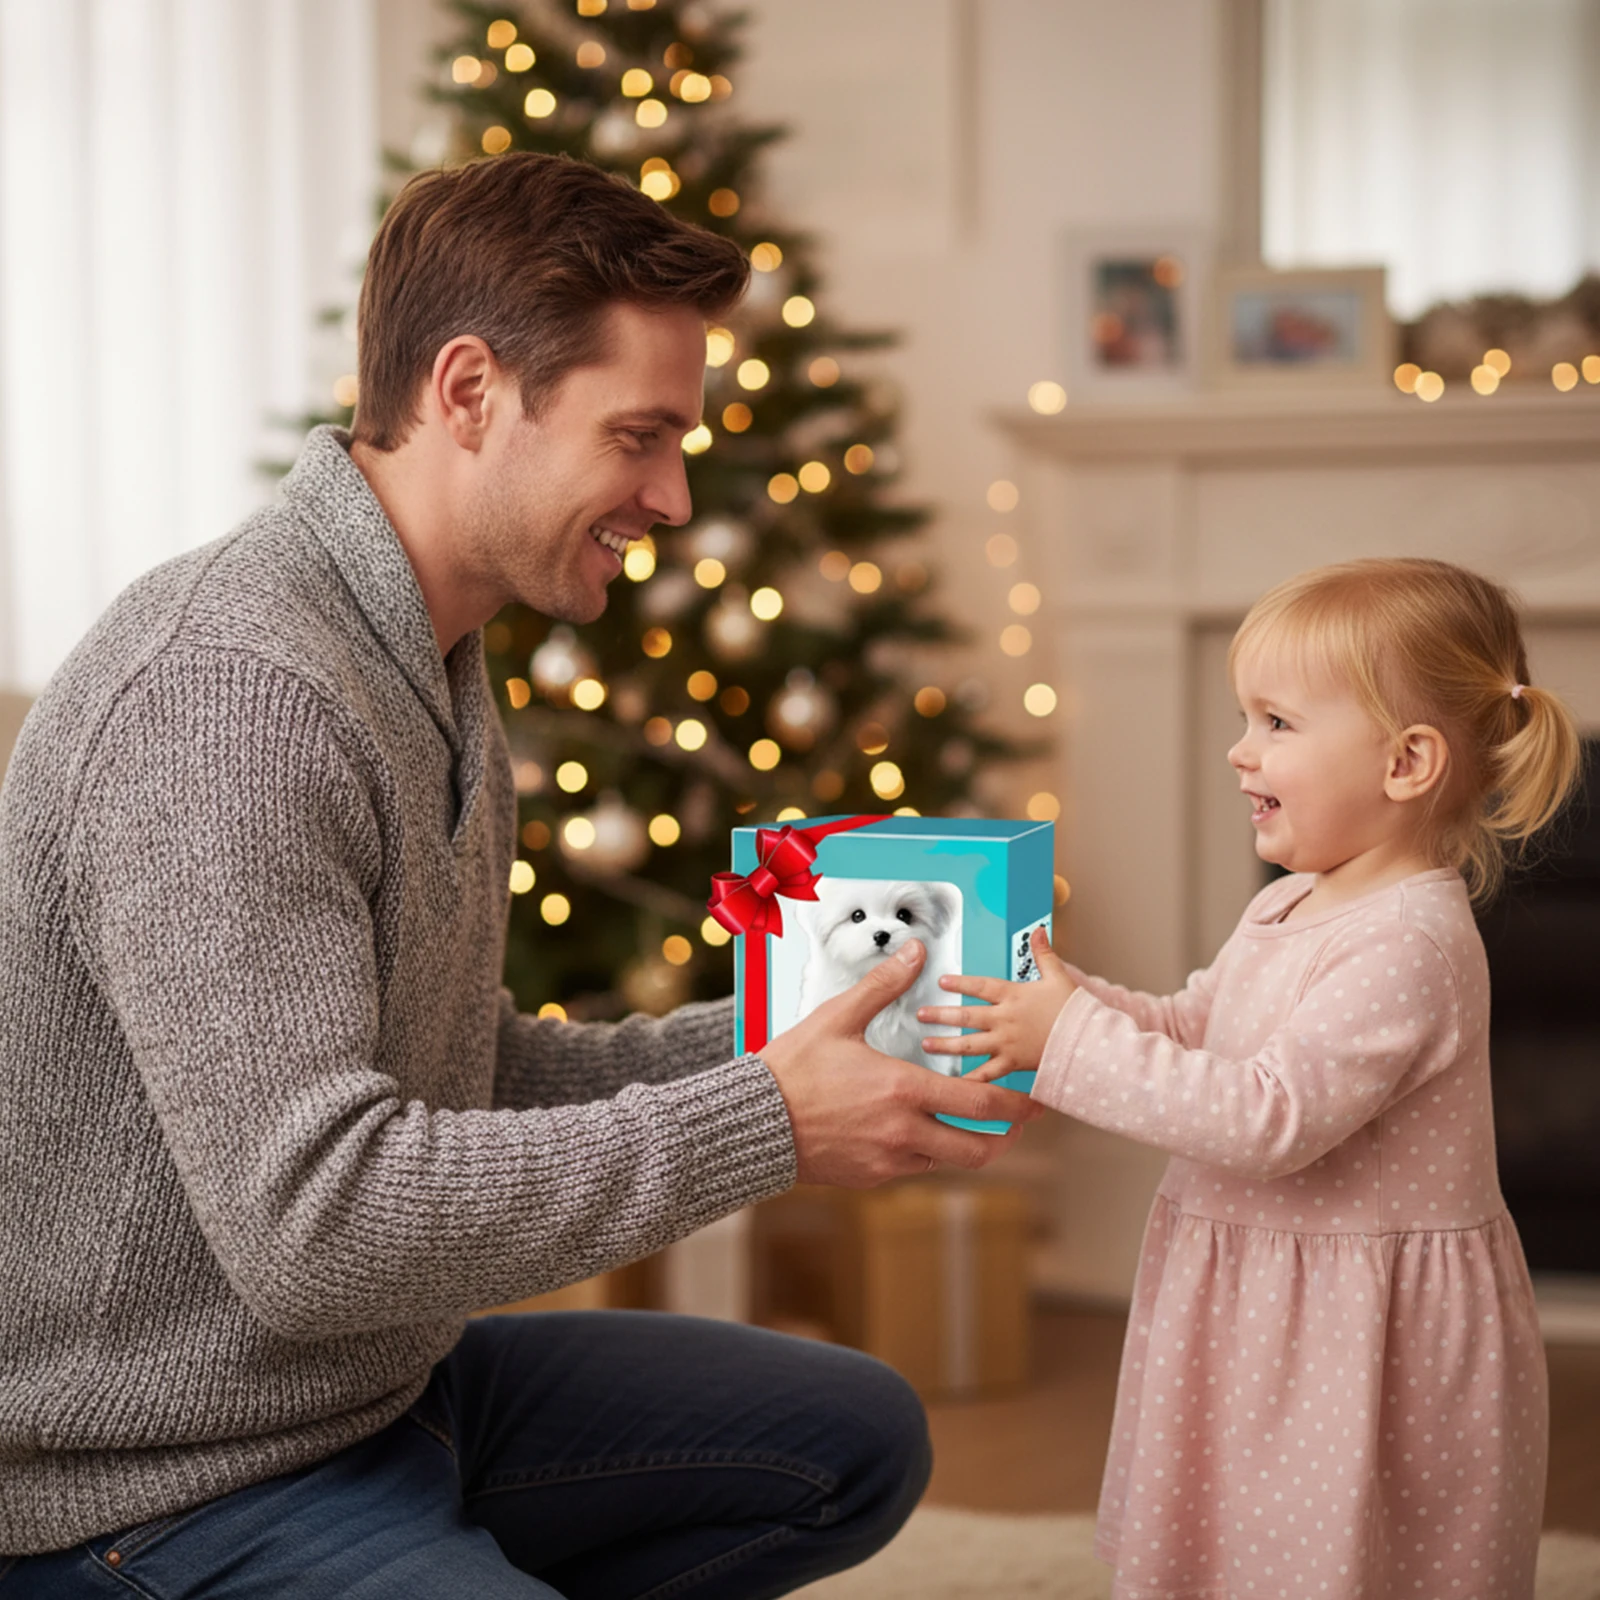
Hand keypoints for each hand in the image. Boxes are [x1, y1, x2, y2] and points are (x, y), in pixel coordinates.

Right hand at [758, 938, 1043, 1187]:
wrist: (752, 1122)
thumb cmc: (793, 1068)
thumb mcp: (838, 1018)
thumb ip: (884, 986)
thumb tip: (917, 952)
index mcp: (903, 1090)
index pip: (981, 1104)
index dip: (1018, 1105)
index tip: (1036, 1101)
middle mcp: (903, 1133)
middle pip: (978, 1149)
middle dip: (1005, 1138)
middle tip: (1017, 1123)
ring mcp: (887, 1161)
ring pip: (946, 1161)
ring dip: (963, 1144)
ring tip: (969, 1123)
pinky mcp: (870, 1177)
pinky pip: (913, 1168)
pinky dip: (926, 1152)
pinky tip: (920, 1131)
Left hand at [917, 924, 1077, 1082]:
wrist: (1088, 1040)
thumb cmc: (1073, 1009)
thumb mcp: (1058, 976)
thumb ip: (1043, 953)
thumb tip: (1038, 930)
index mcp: (1013, 996)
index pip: (980, 986)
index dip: (960, 983)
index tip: (941, 981)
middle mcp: (1005, 1019)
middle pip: (966, 1016)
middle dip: (941, 1015)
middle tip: (921, 1014)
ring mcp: (1007, 1043)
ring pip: (970, 1044)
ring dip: (946, 1044)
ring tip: (927, 1043)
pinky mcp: (1014, 1063)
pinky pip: (987, 1074)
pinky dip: (970, 1080)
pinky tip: (952, 1083)